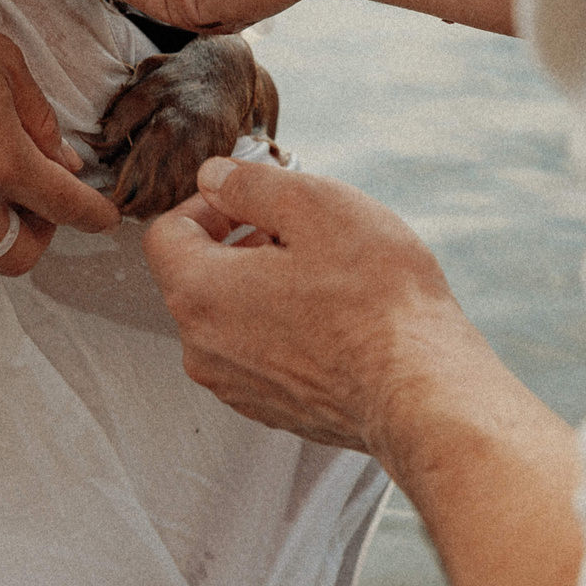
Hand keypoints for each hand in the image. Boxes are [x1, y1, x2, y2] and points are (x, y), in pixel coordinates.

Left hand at [141, 156, 489, 455]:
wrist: (419, 389)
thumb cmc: (376, 302)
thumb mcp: (316, 206)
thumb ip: (250, 184)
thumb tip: (216, 177)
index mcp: (201, 293)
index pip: (165, 234)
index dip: (206, 204)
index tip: (248, 199)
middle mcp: (204, 348)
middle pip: (197, 277)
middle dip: (239, 244)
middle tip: (299, 231)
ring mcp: (236, 386)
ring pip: (229, 318)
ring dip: (262, 288)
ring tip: (324, 275)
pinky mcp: (271, 408)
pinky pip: (258, 354)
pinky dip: (282, 329)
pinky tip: (333, 318)